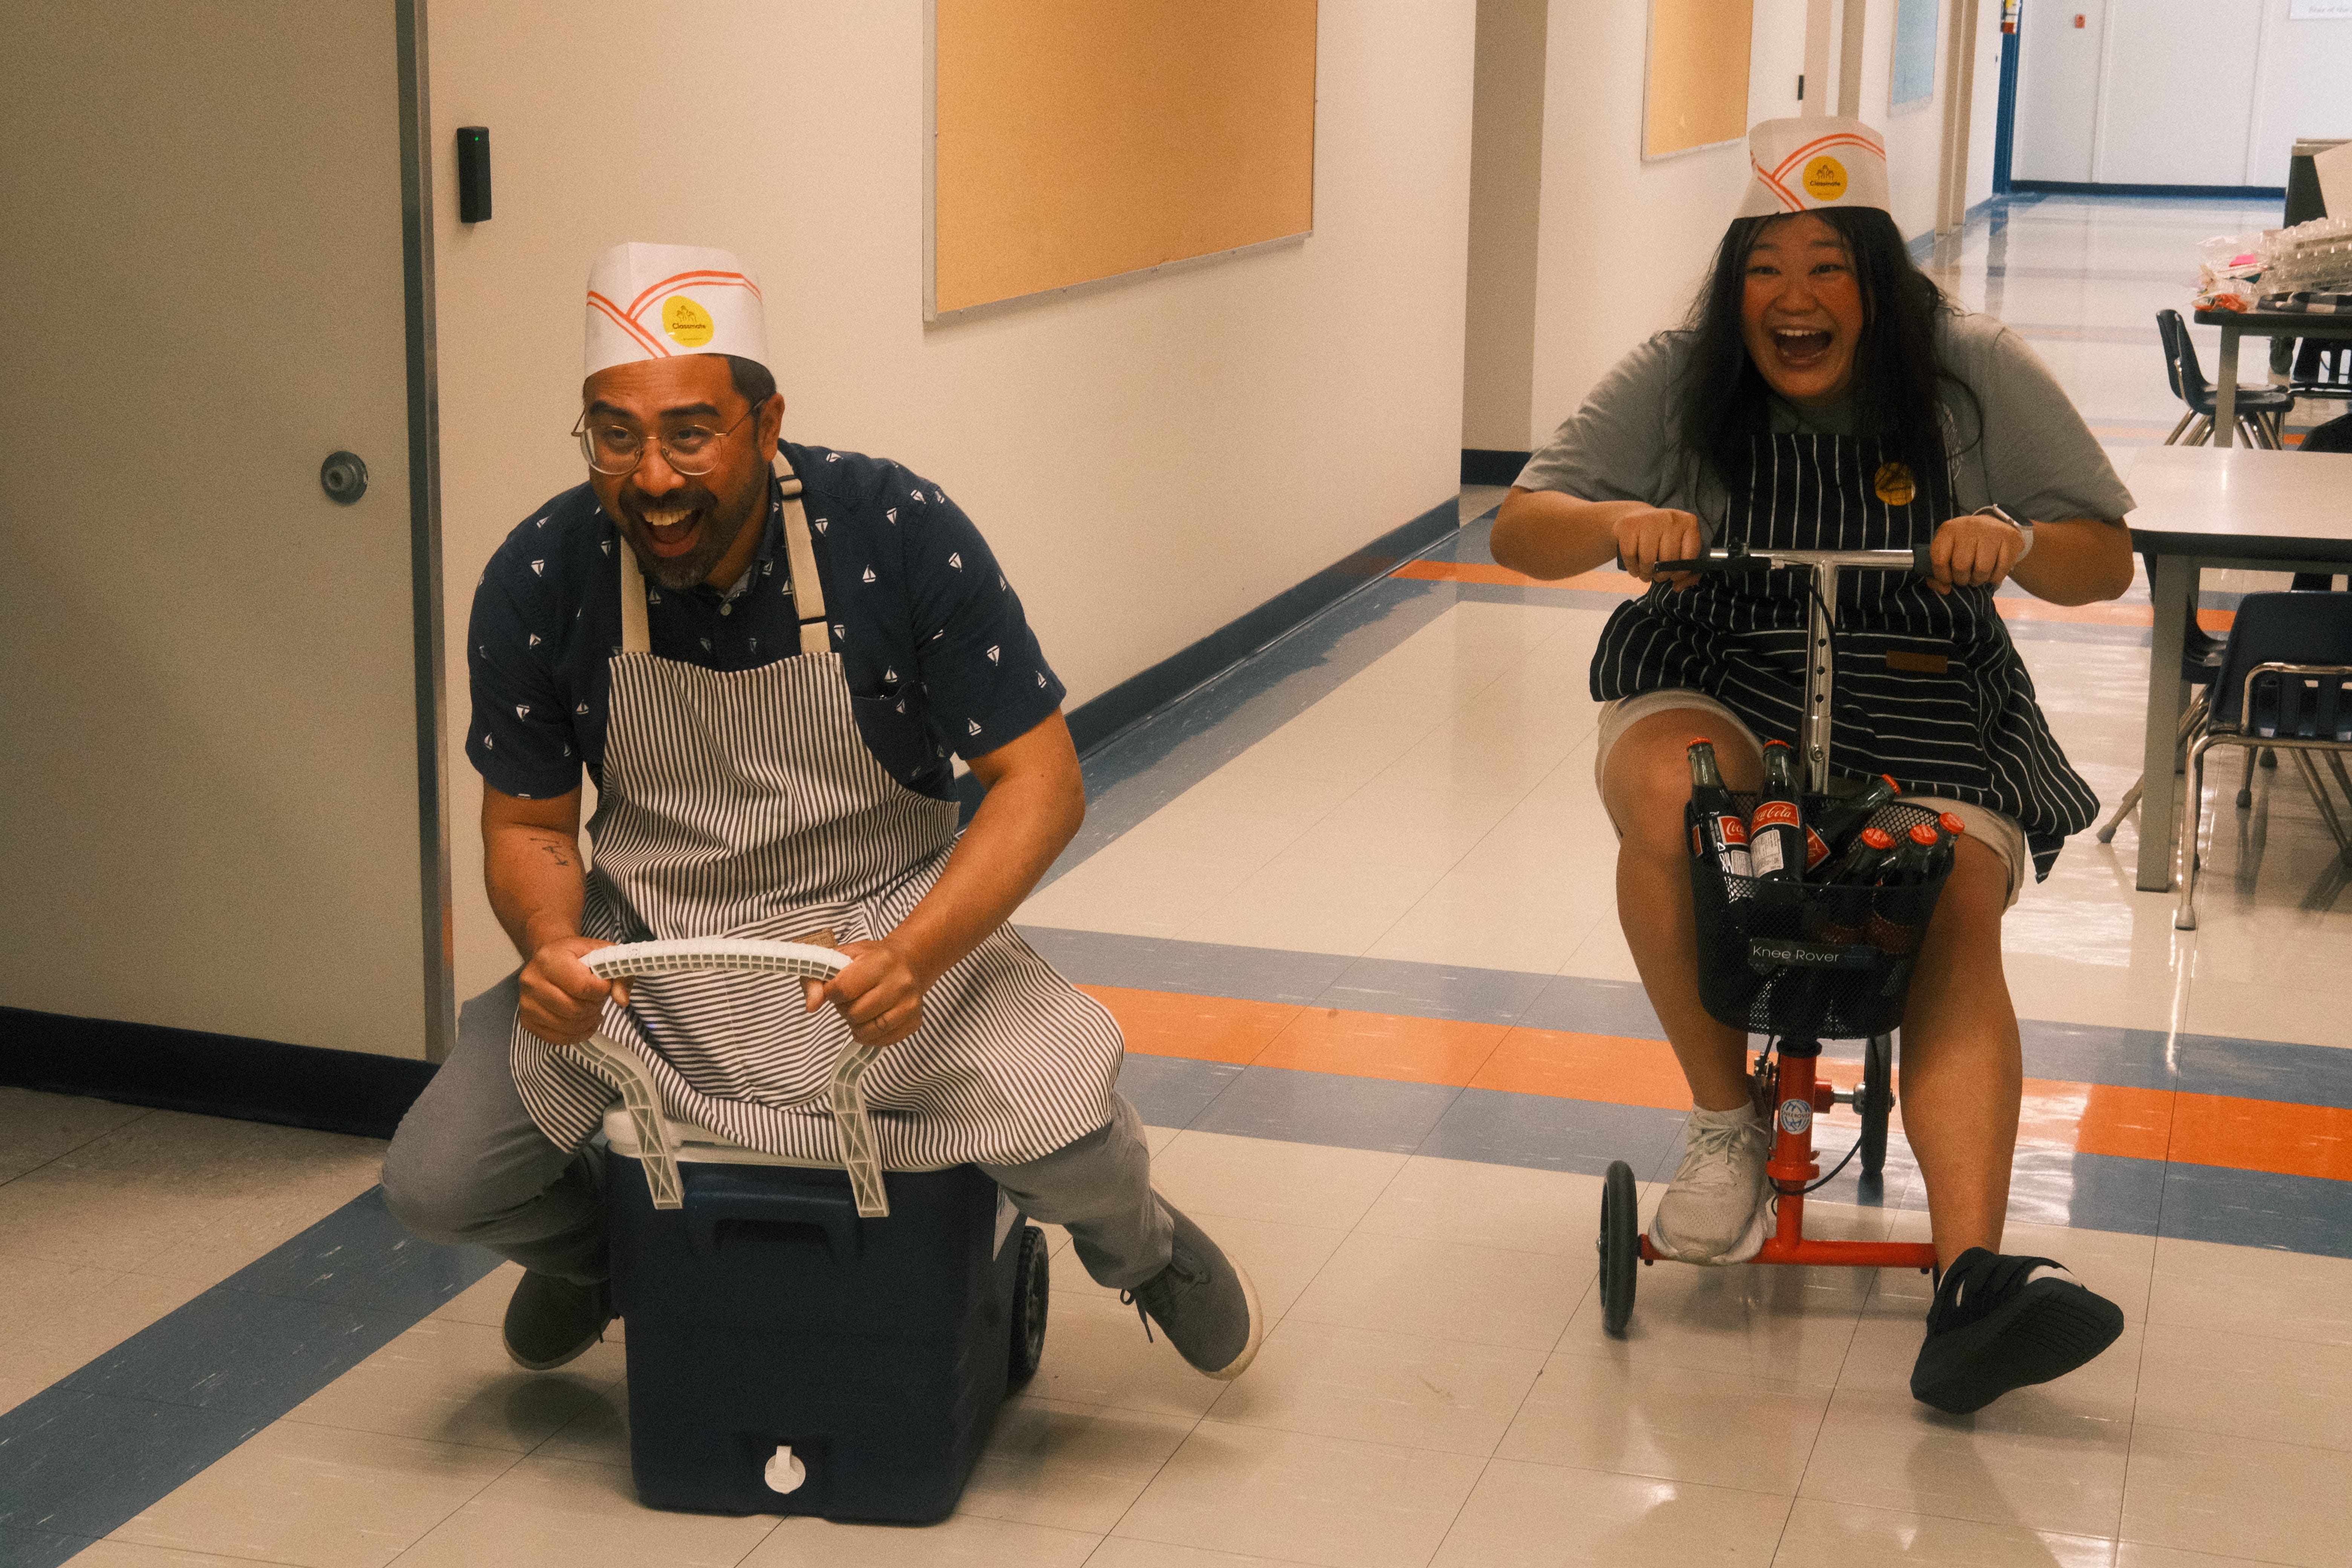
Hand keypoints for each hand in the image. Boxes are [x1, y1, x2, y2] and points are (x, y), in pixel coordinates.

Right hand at [519, 936, 628, 1043]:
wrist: (551, 960)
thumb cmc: (578, 957)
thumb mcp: (603, 953)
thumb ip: (618, 974)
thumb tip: (622, 1000)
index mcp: (549, 959)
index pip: (582, 986)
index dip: (602, 990)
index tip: (604, 984)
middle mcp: (532, 981)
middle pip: (575, 1009)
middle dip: (595, 1005)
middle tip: (597, 997)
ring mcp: (527, 1003)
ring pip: (568, 1025)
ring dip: (588, 1020)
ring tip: (591, 1006)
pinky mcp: (527, 1021)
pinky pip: (559, 1038)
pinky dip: (578, 1033)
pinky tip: (584, 1020)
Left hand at [804, 939, 928, 1047]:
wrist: (907, 961)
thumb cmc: (869, 959)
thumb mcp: (839, 957)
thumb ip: (817, 979)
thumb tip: (811, 1006)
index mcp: (880, 961)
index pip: (844, 988)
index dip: (831, 993)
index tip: (834, 989)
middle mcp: (901, 982)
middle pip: (856, 1013)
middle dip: (845, 1009)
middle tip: (850, 999)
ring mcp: (911, 1004)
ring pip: (869, 1030)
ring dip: (856, 1025)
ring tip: (860, 1009)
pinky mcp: (915, 1021)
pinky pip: (882, 1041)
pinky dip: (870, 1036)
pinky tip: (871, 1019)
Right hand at [1612, 506, 1705, 589]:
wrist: (1637, 516)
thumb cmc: (1661, 537)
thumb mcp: (1679, 547)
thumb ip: (1687, 569)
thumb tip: (1677, 586)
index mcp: (1689, 523)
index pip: (1689, 556)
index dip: (1681, 572)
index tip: (1673, 576)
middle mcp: (1671, 518)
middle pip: (1668, 559)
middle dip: (1662, 575)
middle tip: (1657, 576)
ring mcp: (1649, 519)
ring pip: (1648, 559)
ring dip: (1645, 574)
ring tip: (1645, 574)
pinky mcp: (1629, 525)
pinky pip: (1630, 555)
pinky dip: (1632, 568)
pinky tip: (1635, 569)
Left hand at [1927, 512, 2026, 593]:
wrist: (1994, 525)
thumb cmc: (1965, 545)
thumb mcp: (1947, 552)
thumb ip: (1937, 575)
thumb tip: (1945, 589)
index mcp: (1948, 530)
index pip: (1939, 560)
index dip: (1943, 576)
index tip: (1949, 578)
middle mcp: (1968, 527)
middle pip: (1961, 567)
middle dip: (1962, 579)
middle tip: (1966, 578)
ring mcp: (1991, 531)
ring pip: (1982, 570)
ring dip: (1979, 580)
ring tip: (1978, 576)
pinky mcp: (2010, 538)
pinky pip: (2001, 569)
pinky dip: (1995, 578)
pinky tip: (1992, 572)